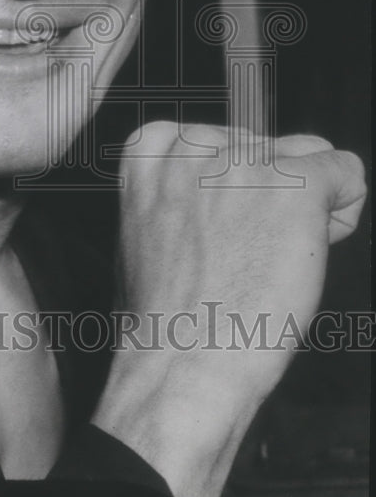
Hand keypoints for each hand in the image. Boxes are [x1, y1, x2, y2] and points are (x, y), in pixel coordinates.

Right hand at [92, 121, 366, 496]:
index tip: (222, 224)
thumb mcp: (150, 226)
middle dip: (270, 192)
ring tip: (270, 256)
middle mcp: (196, 143)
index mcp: (154, 147)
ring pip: (309, 155)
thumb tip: (230, 180)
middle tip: (244, 251)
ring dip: (306, 204)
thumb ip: (183, 187)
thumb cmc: (165, 312)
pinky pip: (347, 172)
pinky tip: (312, 250)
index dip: (235, 183)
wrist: (182, 362)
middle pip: (267, 144)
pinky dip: (342, 213)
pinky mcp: (295, 185)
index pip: (223, 134)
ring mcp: (245, 161)